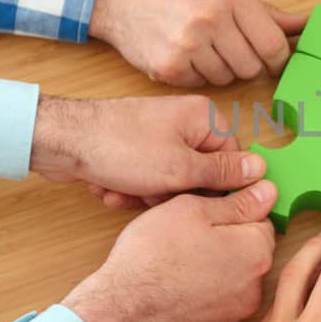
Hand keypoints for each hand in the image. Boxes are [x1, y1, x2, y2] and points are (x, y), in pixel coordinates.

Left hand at [31, 95, 263, 208]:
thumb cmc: (117, 147)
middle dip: (173, 194)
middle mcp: (184, 122)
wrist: (60, 142)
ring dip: (147, 196)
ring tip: (125, 190)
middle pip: (201, 174)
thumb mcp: (180, 168)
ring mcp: (157, 136)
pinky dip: (130, 190)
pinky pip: (147, 180)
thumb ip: (223, 173)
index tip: (199, 203)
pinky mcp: (135, 150)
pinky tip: (111, 189)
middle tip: (153, 196)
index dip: (217, 187)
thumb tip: (260, 172)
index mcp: (203, 118)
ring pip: (171, 183)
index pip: (233, 160)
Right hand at [60, 180, 277, 321]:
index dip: (233, 214)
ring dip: (214, 273)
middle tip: (187, 238)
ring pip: (231, 283)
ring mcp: (234, 317)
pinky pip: (213, 308)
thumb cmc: (151, 256)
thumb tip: (268, 194)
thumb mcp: (192, 209)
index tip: (209, 216)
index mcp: (256, 252)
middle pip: (248, 254)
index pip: (261, 223)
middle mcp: (254, 288)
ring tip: (178, 266)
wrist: (119, 310)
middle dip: (226, 244)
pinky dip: (200, 299)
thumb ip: (237, 202)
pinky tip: (174, 291)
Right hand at [88, 0, 306, 87]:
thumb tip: (307, 26)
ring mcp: (188, 43)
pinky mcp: (168, 66)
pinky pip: (200, 85)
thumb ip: (266, 11)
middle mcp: (211, 16)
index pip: (274, 44)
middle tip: (226, 47)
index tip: (270, 59)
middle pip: (253, 67)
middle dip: (245, 63)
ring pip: (227, 79)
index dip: (276, 58)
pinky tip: (181, 53)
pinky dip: (195, 75)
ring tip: (200, 45)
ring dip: (219, 70)